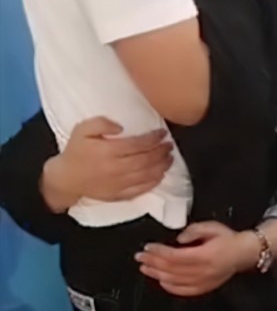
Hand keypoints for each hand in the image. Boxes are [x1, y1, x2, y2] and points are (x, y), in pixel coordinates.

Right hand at [41, 117, 172, 211]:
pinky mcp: (118, 196)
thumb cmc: (76, 151)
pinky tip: (161, 175)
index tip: (162, 133)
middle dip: (161, 152)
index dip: (154, 138)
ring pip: (146, 176)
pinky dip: (153, 182)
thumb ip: (101, 123)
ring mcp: (117, 184)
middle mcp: (115, 169)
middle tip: (169, 144)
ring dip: (162, 166)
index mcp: (108, 151)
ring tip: (170, 157)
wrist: (64, 180)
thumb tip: (121, 126)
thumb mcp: (82, 129)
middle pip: (146, 160)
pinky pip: (140, 190)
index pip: (138, 144)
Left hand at [136, 222, 260, 296]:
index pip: (174, 256)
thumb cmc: (228, 239)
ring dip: (156, 274)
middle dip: (152, 262)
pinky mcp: (203, 288)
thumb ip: (194, 229)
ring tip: (145, 267)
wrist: (243, 253)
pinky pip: (182, 290)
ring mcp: (202, 282)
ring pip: (173, 281)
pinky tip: (161, 281)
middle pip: (171, 269)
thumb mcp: (212, 226)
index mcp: (205, 255)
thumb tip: (179, 237)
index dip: (159, 252)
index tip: (148, 247)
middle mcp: (202, 271)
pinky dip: (169, 286)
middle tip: (140, 256)